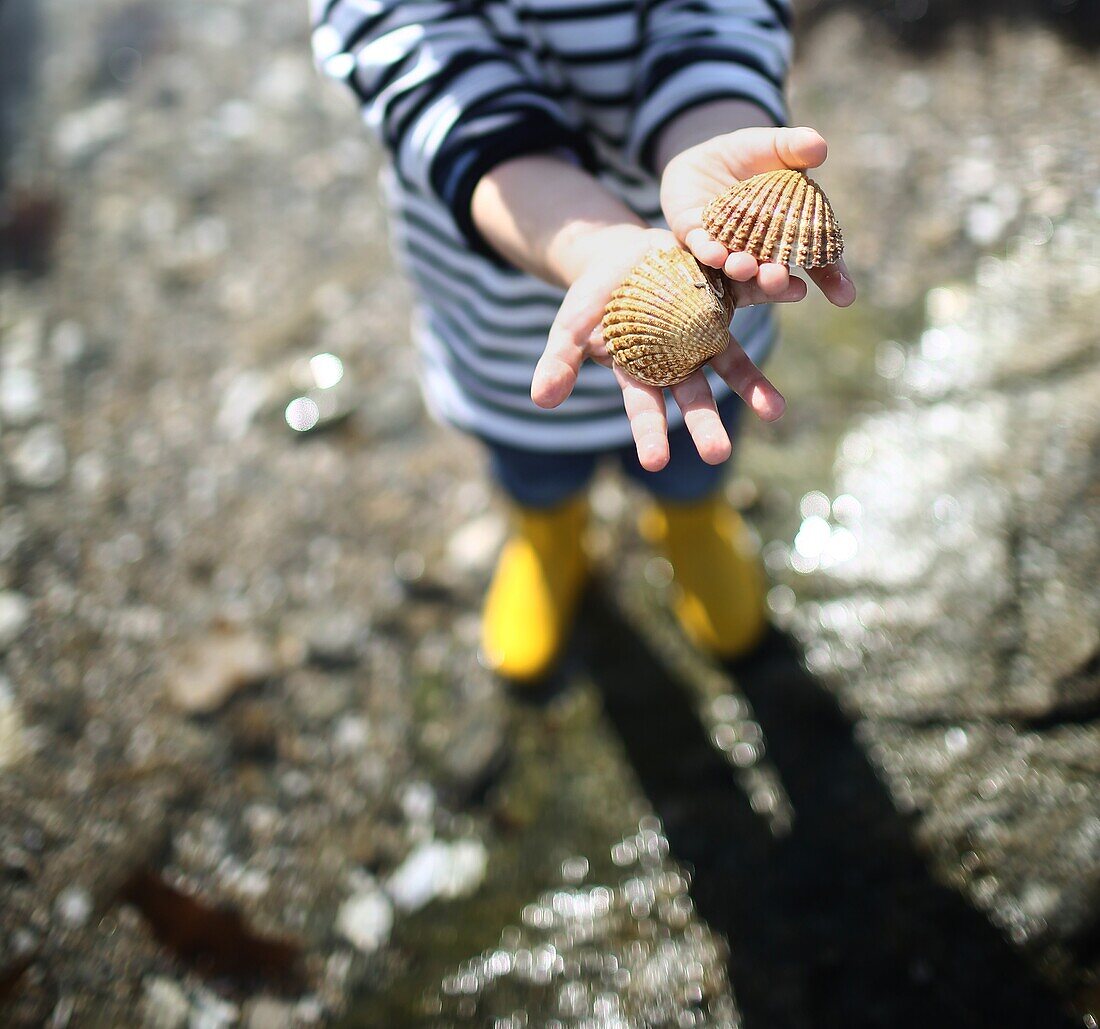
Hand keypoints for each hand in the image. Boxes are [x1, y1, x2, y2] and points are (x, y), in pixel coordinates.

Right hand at [531, 225, 795, 472]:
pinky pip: (750, 296)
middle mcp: (678, 359)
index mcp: (641, 371)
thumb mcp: (569, 328)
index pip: (644, 408)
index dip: (649, 434)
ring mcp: (703, 330)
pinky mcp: (722, 295)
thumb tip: (540, 401)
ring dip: (754, 386)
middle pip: (693, 396)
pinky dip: (773, 296)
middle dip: (705, 426)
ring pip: (731, 362)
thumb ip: (558, 363)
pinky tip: (798, 295)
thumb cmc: (593, 299)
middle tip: (717, 455)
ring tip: (777, 412)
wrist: (623, 256)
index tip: (654, 463)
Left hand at [660, 126, 856, 306]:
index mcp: (789, 234)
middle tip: (779, 281)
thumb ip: (794, 148)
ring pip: (734, 265)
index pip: (815, 259)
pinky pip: (700, 246)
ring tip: (745, 267)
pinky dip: (708, 250)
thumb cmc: (748, 156)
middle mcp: (758, 250)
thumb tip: (818, 146)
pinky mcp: (693, 236)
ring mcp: (725, 247)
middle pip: (771, 271)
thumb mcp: (773, 147)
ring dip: (740, 269)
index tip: (846, 298)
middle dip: (775, 281)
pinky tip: (714, 254)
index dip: (832, 277)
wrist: (701, 158)